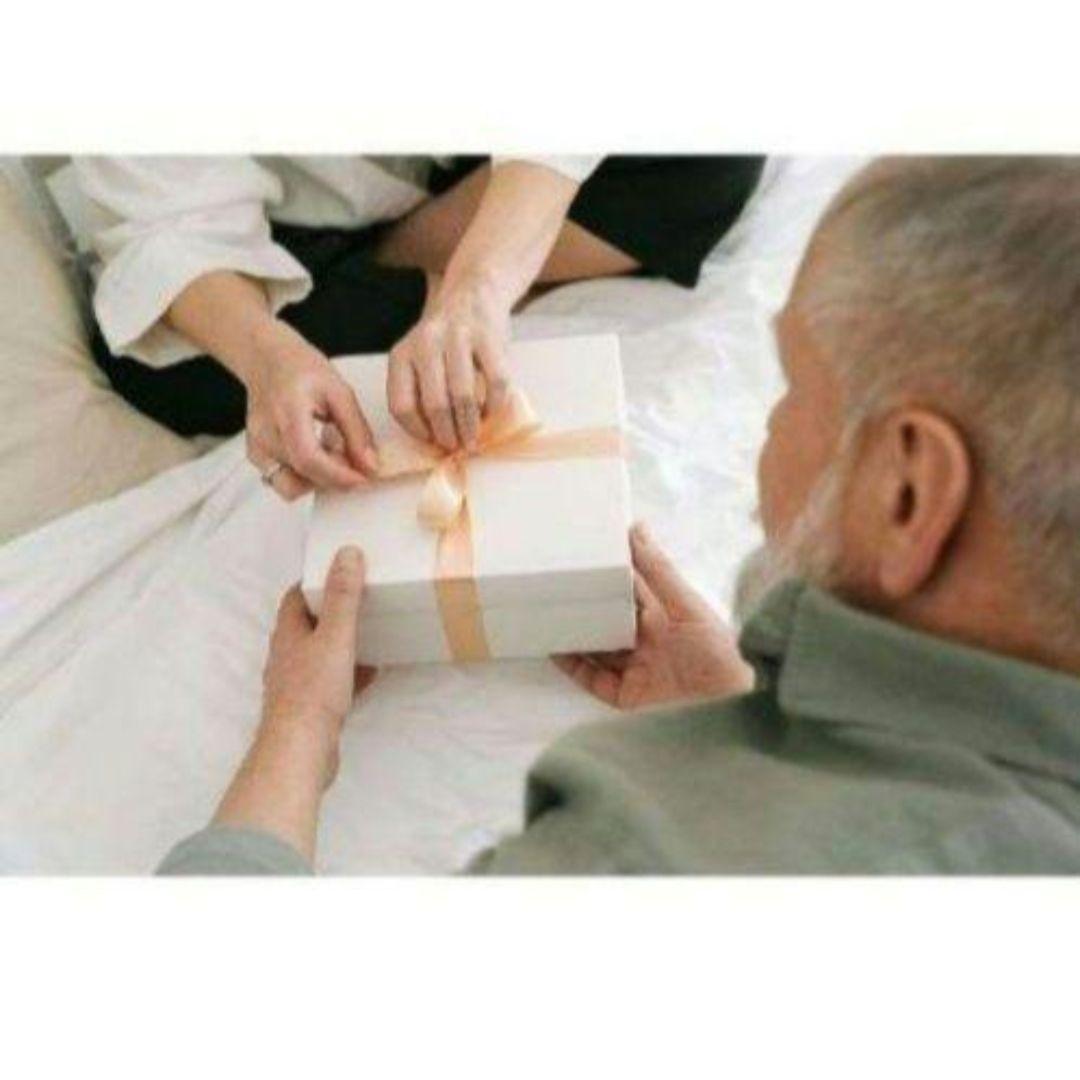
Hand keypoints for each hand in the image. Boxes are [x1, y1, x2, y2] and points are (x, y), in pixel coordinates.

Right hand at [245, 320, 379, 499]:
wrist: (267, 360)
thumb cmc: (302, 369)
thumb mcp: (340, 392)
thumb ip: (357, 431)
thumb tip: (371, 466)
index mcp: (287, 411)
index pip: (308, 458)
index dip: (337, 476)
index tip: (362, 478)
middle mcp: (265, 432)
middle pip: (300, 477)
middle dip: (332, 479)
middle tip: (350, 461)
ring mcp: (256, 446)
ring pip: (289, 486)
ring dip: (316, 480)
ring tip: (330, 454)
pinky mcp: (255, 455)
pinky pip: (280, 480)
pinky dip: (302, 476)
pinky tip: (315, 454)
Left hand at [261, 546, 375, 784]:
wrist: (300, 750)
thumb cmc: (314, 690)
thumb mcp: (335, 637)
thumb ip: (343, 597)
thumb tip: (346, 552)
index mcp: (288, 634)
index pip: (295, 598)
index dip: (315, 582)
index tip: (340, 571)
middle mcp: (287, 656)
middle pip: (308, 625)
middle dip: (331, 611)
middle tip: (361, 599)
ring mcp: (296, 684)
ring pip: (320, 654)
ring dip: (341, 643)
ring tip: (370, 631)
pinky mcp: (309, 709)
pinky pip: (332, 682)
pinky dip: (351, 673)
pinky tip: (372, 673)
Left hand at [387, 271, 510, 451]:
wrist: (473, 293)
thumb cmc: (446, 339)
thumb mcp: (420, 360)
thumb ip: (422, 392)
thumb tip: (436, 439)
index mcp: (402, 354)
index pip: (401, 405)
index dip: (417, 431)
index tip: (432, 442)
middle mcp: (425, 344)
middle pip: (433, 404)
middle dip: (448, 434)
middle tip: (458, 447)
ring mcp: (458, 338)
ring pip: (463, 396)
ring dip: (471, 426)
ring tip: (475, 439)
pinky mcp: (489, 337)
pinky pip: (495, 382)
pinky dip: (495, 406)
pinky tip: (492, 414)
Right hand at [554, 524, 753, 709]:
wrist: (731, 705)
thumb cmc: (718, 651)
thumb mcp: (685, 602)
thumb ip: (657, 569)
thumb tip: (637, 528)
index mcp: (665, 618)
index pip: (629, 592)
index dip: (606, 578)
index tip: (581, 561)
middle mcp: (649, 644)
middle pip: (608, 621)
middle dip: (584, 607)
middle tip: (555, 588)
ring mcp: (637, 670)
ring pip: (596, 650)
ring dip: (573, 635)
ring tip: (547, 615)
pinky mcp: (627, 697)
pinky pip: (593, 680)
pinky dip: (573, 666)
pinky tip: (557, 650)